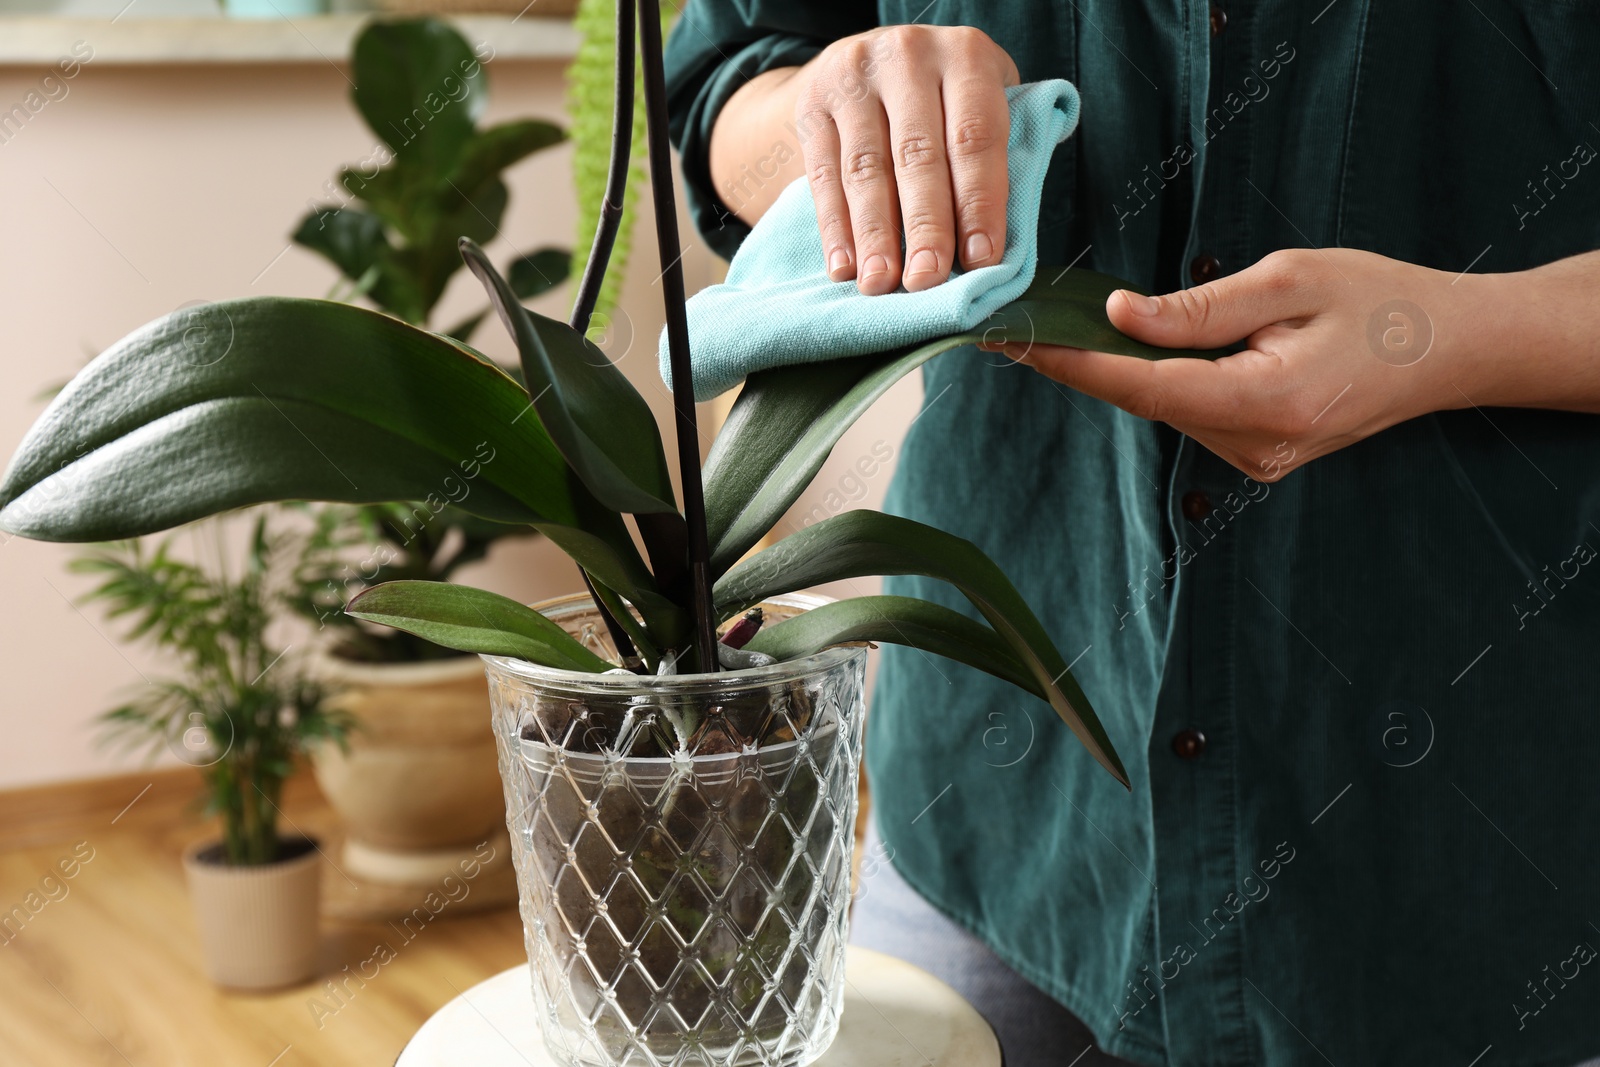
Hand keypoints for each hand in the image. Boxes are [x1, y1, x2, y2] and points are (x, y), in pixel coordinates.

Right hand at [793, 26, 1019, 293]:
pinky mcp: (812, 104)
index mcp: (965, 55)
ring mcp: (854, 78)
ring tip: (880, 283)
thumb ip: (996, 157)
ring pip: (865, 168)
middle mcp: (908, 57)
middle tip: (927, 279)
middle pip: (917, 155)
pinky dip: (834, 227)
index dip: (979, 202)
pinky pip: (823, 174)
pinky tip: (844, 267)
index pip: (975, 137)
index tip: (980, 259)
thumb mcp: (982, 103)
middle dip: (924, 225)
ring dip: (874, 234)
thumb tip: (993, 247)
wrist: (871, 62)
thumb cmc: (946, 103)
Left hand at [990, 248, 1517, 478]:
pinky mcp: (1257, 457)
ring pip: (1165, 406)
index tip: (1012, 342)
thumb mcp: (1290, 280)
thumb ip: (1200, 307)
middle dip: (1087, 359)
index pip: (1143, 386)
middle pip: (1146, 399)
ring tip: (1098, 320)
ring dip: (1129, 366)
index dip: (1071, 364)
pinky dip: (1165, 378)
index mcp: (1267, 402)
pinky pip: (1191, 411)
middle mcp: (1255, 447)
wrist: (1450, 352)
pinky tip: (1160, 345)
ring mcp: (1256, 461)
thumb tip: (1119, 315)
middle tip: (1026, 317)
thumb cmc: (1381, 302)